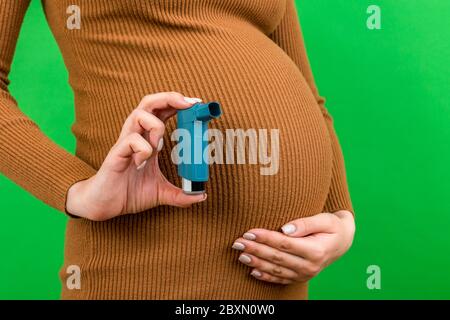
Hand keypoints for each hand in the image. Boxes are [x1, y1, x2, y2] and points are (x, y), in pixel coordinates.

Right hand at [66, 92, 206, 220]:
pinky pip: (130, 140)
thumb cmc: (129, 193)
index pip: (162, 112)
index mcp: (148, 140)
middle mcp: (136, 136)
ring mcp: (125, 143)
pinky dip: (142, 149)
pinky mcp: (116, 154)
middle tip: (188, 104)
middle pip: (149, 103)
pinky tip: (140, 164)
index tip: (196, 103)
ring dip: (155, 126)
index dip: (177, 103)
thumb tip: (201, 196)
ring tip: (159, 145)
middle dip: (169, 98)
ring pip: (138, 115)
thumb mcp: (161, 193)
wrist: (104, 205)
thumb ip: (180, 194)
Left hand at [232, 210, 354, 283]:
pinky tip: (253, 271)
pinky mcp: (301, 277)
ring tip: (240, 255)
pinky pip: (281, 279)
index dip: (265, 238)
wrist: (343, 241)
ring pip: (276, 270)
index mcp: (315, 250)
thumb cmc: (332, 226)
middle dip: (255, 250)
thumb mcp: (325, 219)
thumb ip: (306, 223)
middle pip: (277, 258)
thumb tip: (286, 228)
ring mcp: (305, 274)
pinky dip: (266, 276)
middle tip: (237, 243)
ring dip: (256, 263)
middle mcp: (310, 266)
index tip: (249, 232)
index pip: (284, 244)